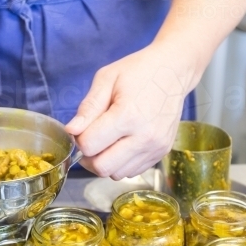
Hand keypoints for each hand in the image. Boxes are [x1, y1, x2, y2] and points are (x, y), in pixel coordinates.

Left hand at [66, 41, 198, 178]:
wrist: (174, 71)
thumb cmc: (139, 71)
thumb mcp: (106, 79)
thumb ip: (88, 107)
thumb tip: (72, 131)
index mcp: (127, 116)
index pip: (89, 146)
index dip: (79, 139)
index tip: (82, 129)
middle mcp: (144, 137)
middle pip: (102, 167)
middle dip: (89, 157)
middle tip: (91, 140)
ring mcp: (155, 148)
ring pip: (117, 174)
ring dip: (106, 161)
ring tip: (108, 140)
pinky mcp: (162, 153)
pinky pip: (133, 171)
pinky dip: (122, 163)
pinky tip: (123, 143)